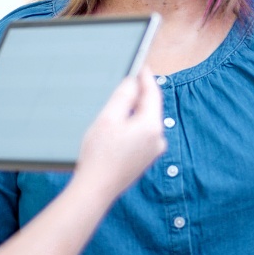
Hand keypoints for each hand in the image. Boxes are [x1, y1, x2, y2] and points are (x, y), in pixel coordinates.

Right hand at [72, 66, 165, 198]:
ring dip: (135, 110)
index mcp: (151, 126)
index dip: (146, 77)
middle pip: (151, 107)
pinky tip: (119, 125)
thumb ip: (123, 96)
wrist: (95, 189)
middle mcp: (157, 139)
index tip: (140, 65)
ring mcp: (152, 152)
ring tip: (119, 101)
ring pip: (146, 121)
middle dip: (140, 93)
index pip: (153, 93)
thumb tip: (133, 82)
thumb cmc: (99, 155)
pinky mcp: (145, 160)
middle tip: (127, 79)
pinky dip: (133, 125)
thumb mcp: (108, 118)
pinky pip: (142, 134)